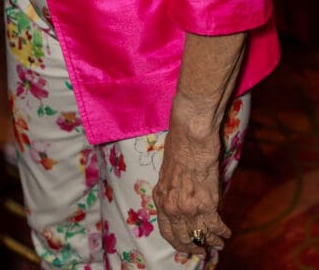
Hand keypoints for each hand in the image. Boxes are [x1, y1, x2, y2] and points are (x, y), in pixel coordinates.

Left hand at [152, 118, 229, 255]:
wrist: (191, 135)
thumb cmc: (179, 145)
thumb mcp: (168, 172)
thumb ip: (172, 190)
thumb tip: (181, 200)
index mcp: (161, 198)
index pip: (167, 231)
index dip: (178, 242)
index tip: (186, 245)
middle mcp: (172, 208)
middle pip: (183, 239)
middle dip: (194, 247)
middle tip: (203, 250)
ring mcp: (189, 208)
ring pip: (202, 235)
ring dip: (212, 241)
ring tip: (218, 243)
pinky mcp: (207, 205)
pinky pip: (216, 226)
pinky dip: (223, 232)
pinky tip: (226, 232)